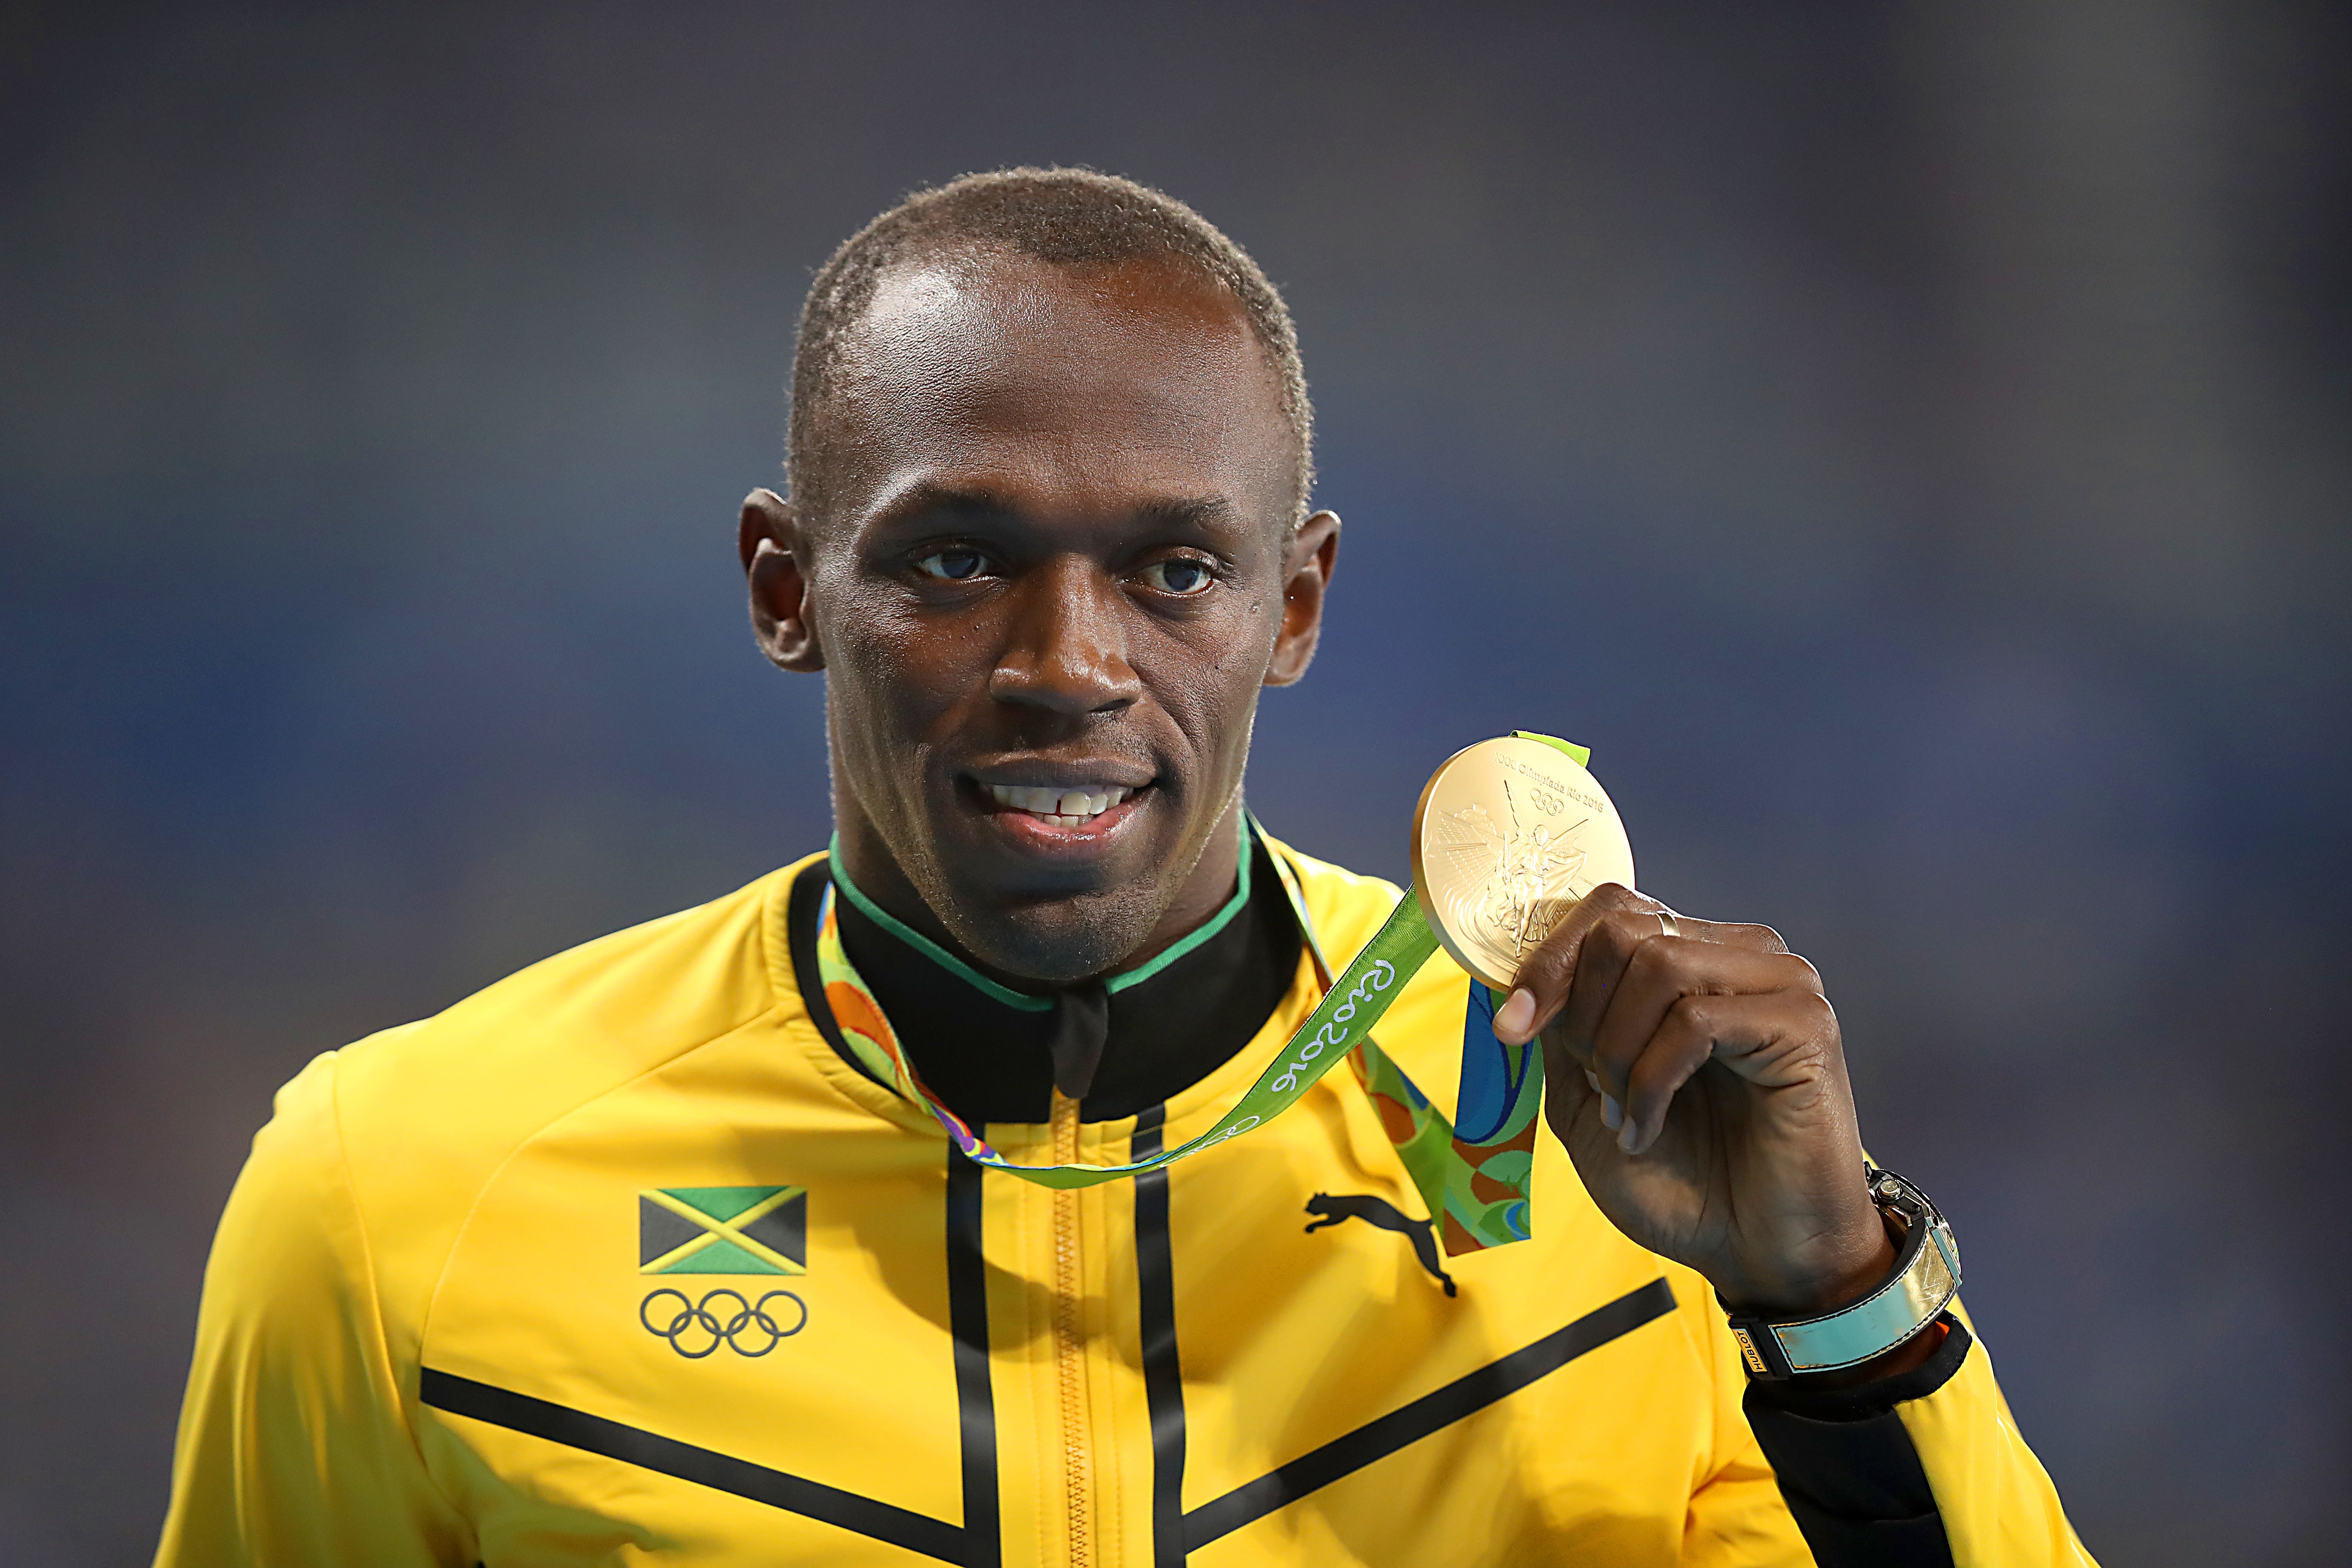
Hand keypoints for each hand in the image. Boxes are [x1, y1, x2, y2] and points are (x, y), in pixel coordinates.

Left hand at [1491, 885, 1891, 1318]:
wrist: (1756, 1253)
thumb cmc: (1681, 1183)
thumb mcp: (1589, 1102)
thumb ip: (1563, 1034)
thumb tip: (1524, 980)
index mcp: (1689, 960)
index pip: (1609, 910)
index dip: (1548, 961)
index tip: (1511, 1027)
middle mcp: (1736, 956)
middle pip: (1625, 929)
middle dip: (1584, 1014)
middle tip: (1595, 1086)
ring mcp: (1778, 983)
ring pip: (1658, 965)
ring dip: (1617, 1050)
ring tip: (1622, 1114)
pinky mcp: (1804, 1023)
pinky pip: (1697, 1019)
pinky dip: (1652, 1080)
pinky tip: (1646, 1128)